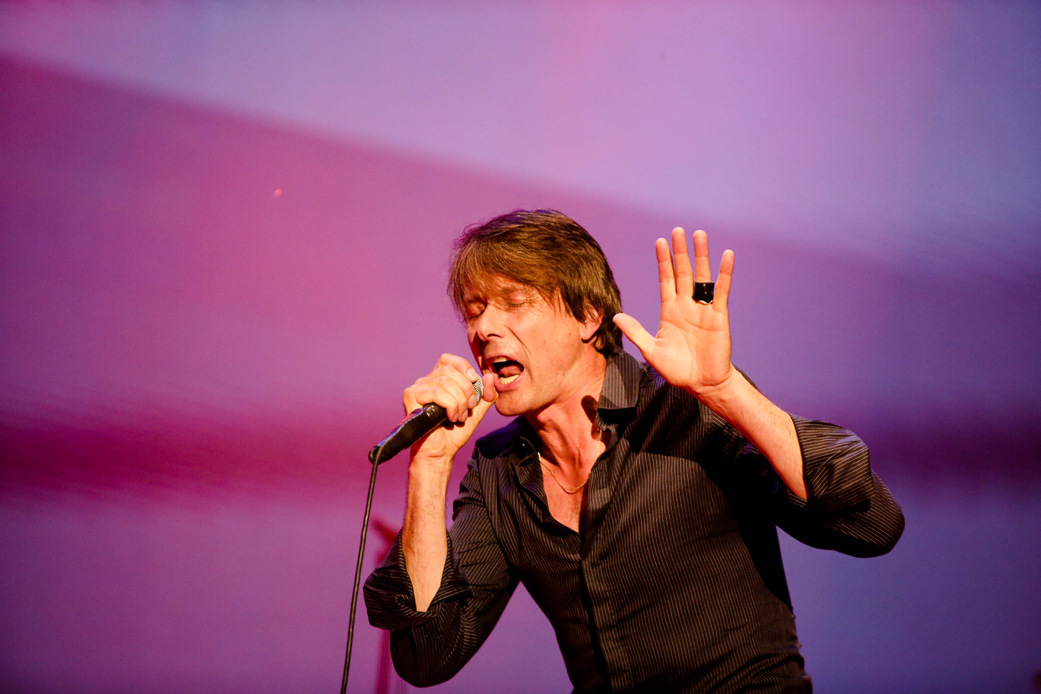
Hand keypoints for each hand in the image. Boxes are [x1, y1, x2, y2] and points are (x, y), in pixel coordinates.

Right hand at [403, 353, 496, 462]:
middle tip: (469, 407)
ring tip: (460, 416)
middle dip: (466, 389)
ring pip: (445, 382)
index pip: (449, 360)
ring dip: (459, 401)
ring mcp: (417, 388)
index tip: (474, 381)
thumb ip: (486, 394)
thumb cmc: (455, 431)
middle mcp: (426, 381)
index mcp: (439, 380)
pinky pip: (437, 393)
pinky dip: (450, 405)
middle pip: (449, 370)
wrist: (442, 451)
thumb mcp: (476, 410)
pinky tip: (451, 418)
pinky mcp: (410, 396)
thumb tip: (490, 376)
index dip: (463, 366)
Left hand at [613, 228, 735, 397]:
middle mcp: (687, 305)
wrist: (702, 384)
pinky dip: (724, 273)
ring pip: (702, 277)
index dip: (663, 261)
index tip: (660, 242)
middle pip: (683, 272)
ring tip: (699, 234)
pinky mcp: (719, 315)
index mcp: (670, 311)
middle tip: (677, 230)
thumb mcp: (652, 350)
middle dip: (680, 252)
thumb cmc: (678, 370)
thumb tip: (616, 316)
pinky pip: (722, 291)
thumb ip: (636, 332)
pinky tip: (726, 255)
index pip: (665, 280)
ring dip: (701, 256)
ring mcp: (703, 309)